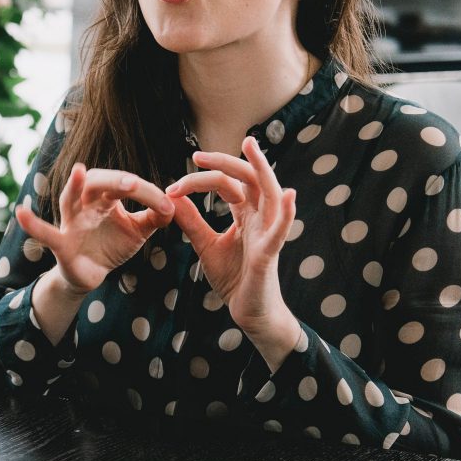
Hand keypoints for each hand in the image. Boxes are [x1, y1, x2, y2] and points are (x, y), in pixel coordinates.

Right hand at [15, 163, 175, 294]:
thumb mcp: (138, 230)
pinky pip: (45, 233)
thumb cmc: (112, 244)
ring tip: (78, 172)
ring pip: (70, 198)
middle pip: (97, 182)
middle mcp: (85, 203)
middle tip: (133, 184)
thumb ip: (156, 216)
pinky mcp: (60, 243)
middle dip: (115, 181)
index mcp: (106, 197)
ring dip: (74, 186)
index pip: (126, 185)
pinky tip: (20, 214)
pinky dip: (32, 224)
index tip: (168, 206)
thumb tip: (175, 205)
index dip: (147, 193)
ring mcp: (70, 221)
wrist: (91, 274)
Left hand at [166, 136, 301, 368]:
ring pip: (270, 193)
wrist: (248, 311)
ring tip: (252, 148)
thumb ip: (192, 221)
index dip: (200, 179)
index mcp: (245, 215)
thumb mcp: (205, 245)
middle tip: (198, 155)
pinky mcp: (270, 254)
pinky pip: (281, 231)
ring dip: (262, 169)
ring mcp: (268, 233)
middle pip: (248, 179)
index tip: (172, 186)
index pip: (226, 184)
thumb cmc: (233, 277)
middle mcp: (260, 218)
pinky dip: (286, 213)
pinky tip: (288, 196)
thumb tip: (172, 196)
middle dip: (226, 163)